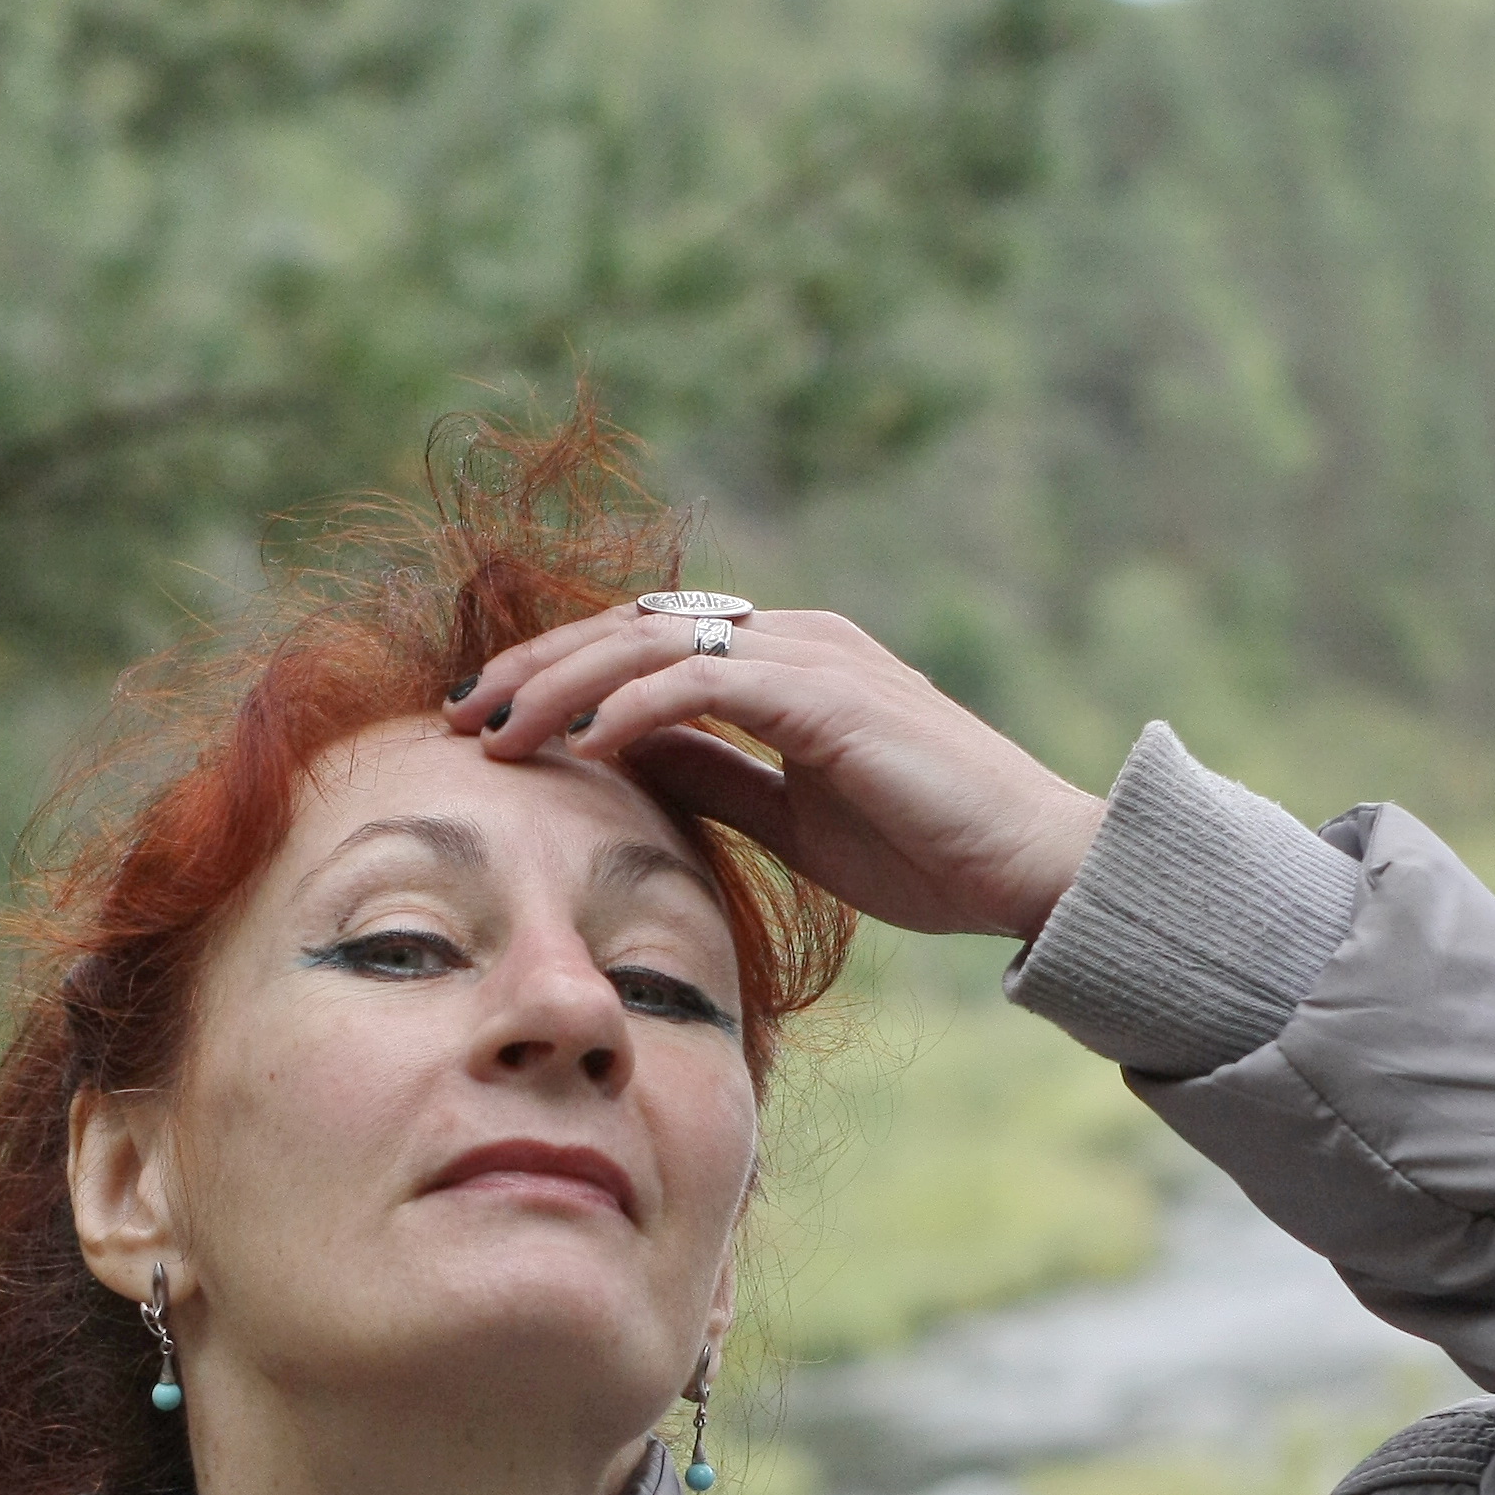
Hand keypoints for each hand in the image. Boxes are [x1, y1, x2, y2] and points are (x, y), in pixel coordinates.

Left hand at [454, 602, 1104, 941]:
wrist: (1033, 867)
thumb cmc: (929, 851)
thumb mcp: (791, 817)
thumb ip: (715, 776)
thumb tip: (621, 761)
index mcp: (788, 662)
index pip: (648, 645)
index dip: (562, 675)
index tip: (490, 724)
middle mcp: (797, 640)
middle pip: (634, 628)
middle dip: (537, 666)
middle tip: (460, 714)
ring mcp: (814, 657)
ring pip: (654, 642)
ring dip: (563, 683)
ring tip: (497, 729)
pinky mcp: (830, 694)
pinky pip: (705, 684)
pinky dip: (633, 709)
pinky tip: (582, 746)